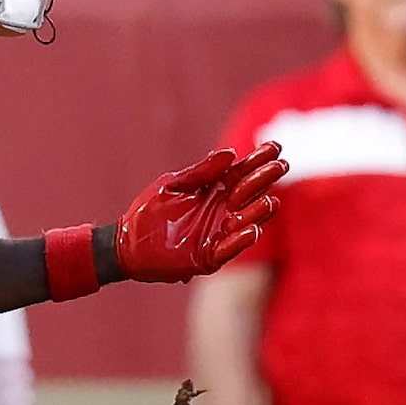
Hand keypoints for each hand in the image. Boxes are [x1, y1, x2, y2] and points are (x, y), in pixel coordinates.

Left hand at [114, 142, 285, 282]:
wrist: (125, 242)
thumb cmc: (149, 211)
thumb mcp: (173, 185)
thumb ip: (200, 172)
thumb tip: (230, 154)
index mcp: (214, 190)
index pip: (242, 172)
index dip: (259, 160)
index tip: (275, 147)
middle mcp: (221, 211)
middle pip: (249, 194)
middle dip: (264, 181)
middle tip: (280, 167)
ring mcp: (217, 234)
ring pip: (244, 222)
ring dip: (258, 212)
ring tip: (270, 201)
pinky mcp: (207, 257)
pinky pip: (227, 250)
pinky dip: (239, 241)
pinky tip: (251, 230)